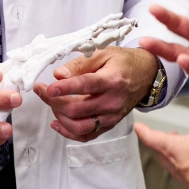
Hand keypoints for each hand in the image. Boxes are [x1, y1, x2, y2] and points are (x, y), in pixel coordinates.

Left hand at [34, 46, 155, 141]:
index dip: (64, 88)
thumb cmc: (123, 62)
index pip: (85, 86)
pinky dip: (69, 133)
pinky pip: (87, 135)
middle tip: (42, 91)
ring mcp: (112, 116)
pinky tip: (57, 122)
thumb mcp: (103, 53)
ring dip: (60, 118)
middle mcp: (112, 101)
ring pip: (80, 127)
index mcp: (112, 80)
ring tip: (52, 104)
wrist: (146, 75)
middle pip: (78, 109)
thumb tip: (58, 75)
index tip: (47, 88)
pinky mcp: (110, 125)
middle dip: (54, 102)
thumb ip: (79, 64)